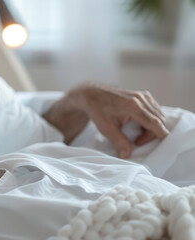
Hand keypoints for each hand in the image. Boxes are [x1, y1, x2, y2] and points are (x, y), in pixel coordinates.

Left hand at [44, 83, 168, 157]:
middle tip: (137, 141)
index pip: (155, 123)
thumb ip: (118, 141)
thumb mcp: (106, 128)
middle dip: (152, 134)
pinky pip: (155, 110)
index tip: (165, 146)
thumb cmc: (97, 109)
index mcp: (133, 106)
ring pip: (158, 115)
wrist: (92, 94)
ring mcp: (143, 96)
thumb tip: (126, 155)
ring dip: (152, 127)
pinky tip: (139, 124)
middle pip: (159, 120)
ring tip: (136, 134)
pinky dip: (151, 119)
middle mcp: (141, 99)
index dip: (162, 135)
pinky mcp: (143, 95)